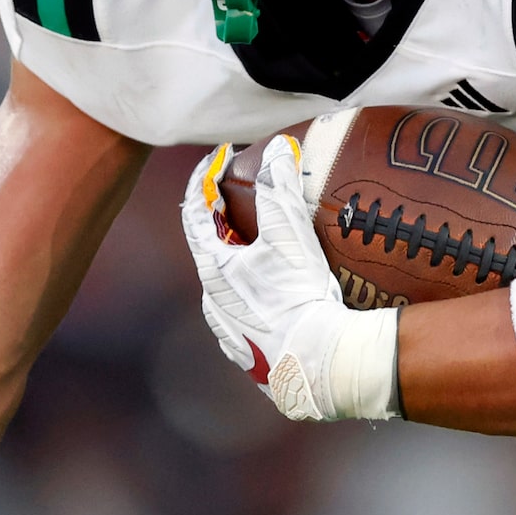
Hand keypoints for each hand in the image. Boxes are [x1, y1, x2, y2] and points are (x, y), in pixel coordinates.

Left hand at [179, 140, 399, 422]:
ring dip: (244, 268)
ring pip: (230, 292)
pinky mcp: (254, 359)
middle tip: (248, 206)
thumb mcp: (289, 233)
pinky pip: (251, 321)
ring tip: (271, 256)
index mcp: (213, 272)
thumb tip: (277, 148)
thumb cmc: (300, 296)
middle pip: (212, 254)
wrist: (321, 366)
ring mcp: (232, 335)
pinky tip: (286, 302)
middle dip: (227, 227)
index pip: (195, 213)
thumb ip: (279, 187)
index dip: (205, 180)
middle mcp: (214, 306)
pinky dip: (262, 302)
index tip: (220, 158)